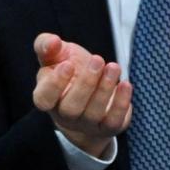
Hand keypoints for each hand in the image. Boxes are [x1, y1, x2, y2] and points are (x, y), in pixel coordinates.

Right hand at [32, 32, 131, 159]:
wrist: (88, 93)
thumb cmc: (69, 71)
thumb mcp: (55, 55)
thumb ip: (46, 45)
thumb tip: (52, 41)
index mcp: (46, 97)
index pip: (44, 98)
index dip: (54, 85)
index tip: (68, 64)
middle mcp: (64, 115)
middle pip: (71, 108)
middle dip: (86, 83)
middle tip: (97, 60)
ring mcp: (86, 124)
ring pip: (93, 113)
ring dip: (105, 88)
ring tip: (114, 67)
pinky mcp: (107, 127)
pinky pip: (114, 121)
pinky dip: (121, 103)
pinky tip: (125, 84)